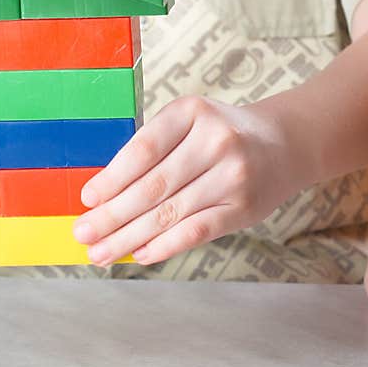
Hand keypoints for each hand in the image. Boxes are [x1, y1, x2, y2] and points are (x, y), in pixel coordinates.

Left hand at [73, 96, 300, 265]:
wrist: (284, 144)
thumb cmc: (223, 134)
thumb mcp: (191, 123)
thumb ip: (155, 150)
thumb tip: (102, 197)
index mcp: (193, 112)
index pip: (143, 149)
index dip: (112, 178)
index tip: (87, 199)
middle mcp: (216, 141)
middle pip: (153, 186)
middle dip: (111, 215)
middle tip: (83, 234)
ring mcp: (233, 176)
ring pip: (170, 214)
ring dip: (129, 238)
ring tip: (101, 252)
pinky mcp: (243, 208)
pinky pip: (196, 231)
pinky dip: (164, 246)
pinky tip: (140, 255)